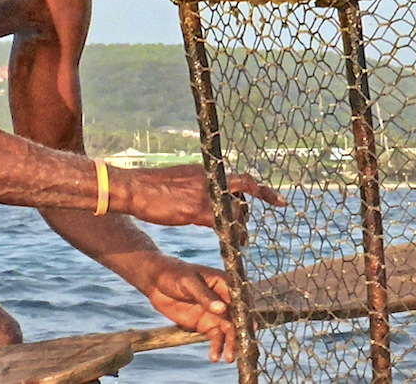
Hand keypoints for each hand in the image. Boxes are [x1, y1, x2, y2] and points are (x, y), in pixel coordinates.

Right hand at [120, 165, 285, 226]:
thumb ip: (198, 184)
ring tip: (239, 241)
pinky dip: (229, 234)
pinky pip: (222, 224)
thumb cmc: (153, 186)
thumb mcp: (181, 179)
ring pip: (236, 211)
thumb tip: (207, 190)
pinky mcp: (196, 210)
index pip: (243, 179)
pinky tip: (231, 244)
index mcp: (208, 172)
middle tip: (253, 223)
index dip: (263, 190)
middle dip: (253, 206)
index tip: (281, 201)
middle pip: (246, 190)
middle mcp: (211, 179)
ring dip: (239, 227)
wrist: (134, 188)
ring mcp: (206, 194)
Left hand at [143, 255, 236, 362]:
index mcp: (223, 283)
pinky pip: (215, 337)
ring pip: (227, 330)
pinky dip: (216, 347)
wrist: (155, 282)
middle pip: (236, 317)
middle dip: (238, 332)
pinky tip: (215, 356)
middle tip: (239, 346)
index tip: (249, 326)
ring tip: (228, 357)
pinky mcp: (205, 324)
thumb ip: (205, 296)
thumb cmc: (175, 274)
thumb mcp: (189, 283)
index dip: (245, 312)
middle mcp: (223, 299)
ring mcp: (215, 313)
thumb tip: (223, 309)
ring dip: (229, 343)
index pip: (239, 299)